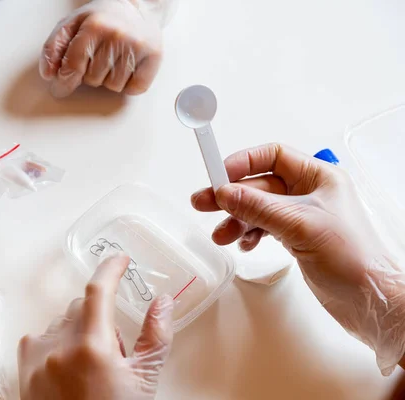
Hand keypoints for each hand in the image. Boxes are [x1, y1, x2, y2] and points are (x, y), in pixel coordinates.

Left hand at [18, 253, 173, 398]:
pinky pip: (39, 337)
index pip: (98, 291)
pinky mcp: (22, 369)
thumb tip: (163, 301)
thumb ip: (155, 336)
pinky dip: (55, 343)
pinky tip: (66, 368)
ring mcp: (37, 358)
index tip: (119, 258)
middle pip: (80, 307)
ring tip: (88, 365)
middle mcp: (58, 348)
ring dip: (76, 330)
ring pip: (60, 321)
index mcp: (92, 348)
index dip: (109, 268)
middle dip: (98, 318)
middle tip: (111, 351)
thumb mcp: (144, 381)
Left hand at [40, 0, 166, 96]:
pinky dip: (129, 85)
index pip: (73, 67)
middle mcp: (117, 35)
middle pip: (93, 79)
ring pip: (114, 87)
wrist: (137, 7)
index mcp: (94, 26)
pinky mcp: (154, 57)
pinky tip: (127, 67)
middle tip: (98, 57)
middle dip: (91, 74)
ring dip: (109, 80)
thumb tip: (49, 74)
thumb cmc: (102, 19)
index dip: (64, 82)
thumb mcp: (72, 24)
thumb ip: (53, 47)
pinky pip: (135, 89)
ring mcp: (138, 46)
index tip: (60, 88)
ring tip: (113, 60)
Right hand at [191, 143, 404, 374]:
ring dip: (236, 219)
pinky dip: (249, 234)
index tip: (219, 174)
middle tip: (203, 203)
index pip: (273, 156)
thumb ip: (259, 207)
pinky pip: (263, 227)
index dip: (244, 162)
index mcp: (318, 177)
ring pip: (257, 208)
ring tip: (221, 235)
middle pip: (259, 185)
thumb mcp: (300, 225)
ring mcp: (301, 216)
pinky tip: (243, 244)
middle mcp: (309, 193)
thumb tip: (225, 192)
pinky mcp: (295, 237)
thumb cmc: (352, 257)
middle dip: (231, 195)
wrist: (368, 299)